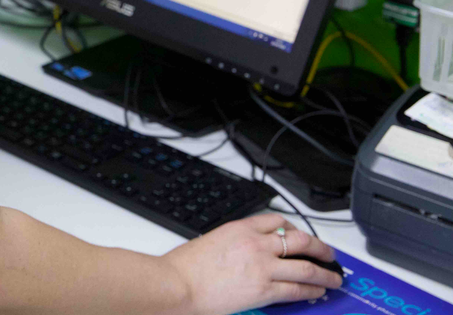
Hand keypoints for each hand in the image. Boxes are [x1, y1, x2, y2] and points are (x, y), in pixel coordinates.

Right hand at [163, 213, 343, 314]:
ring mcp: (263, 267)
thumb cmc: (187, 266)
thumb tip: (247, 252)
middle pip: (299, 239)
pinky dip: (312, 289)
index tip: (300, 235)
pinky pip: (297, 288)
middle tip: (328, 253)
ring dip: (324, 272)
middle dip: (319, 247)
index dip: (293, 228)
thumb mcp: (212, 240)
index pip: (276, 221)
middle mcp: (256, 243)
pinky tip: (318, 291)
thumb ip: (234, 242)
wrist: (179, 283)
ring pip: (305, 266)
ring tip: (334, 277)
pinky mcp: (264, 290)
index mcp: (240, 227)